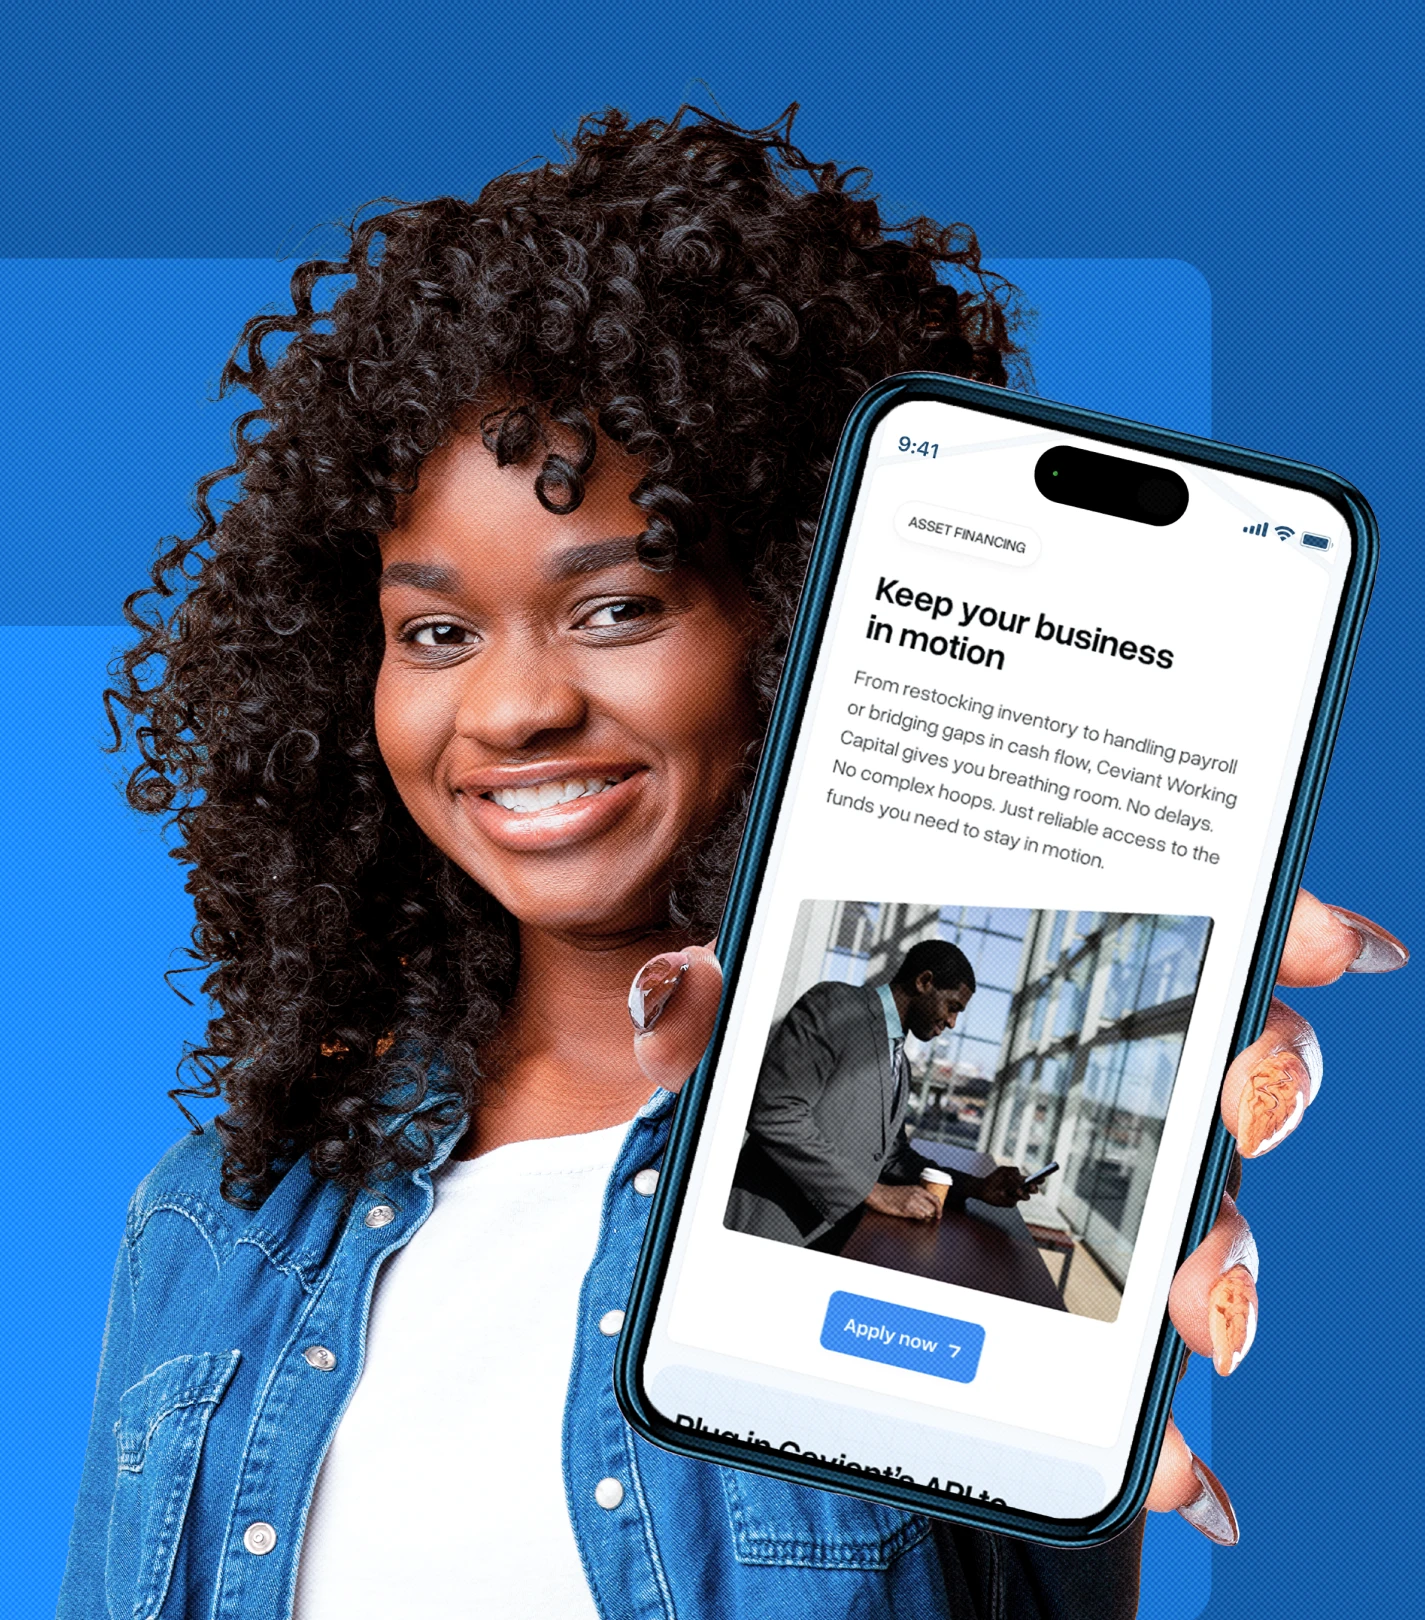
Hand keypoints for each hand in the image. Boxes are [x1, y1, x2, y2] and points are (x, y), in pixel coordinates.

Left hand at [629, 892, 1407, 1545]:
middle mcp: (1094, 1109)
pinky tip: (1178, 1475)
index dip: (1274, 930)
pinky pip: (1147, 1380)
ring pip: (1212, 1222)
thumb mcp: (738, 1072)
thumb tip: (673, 993)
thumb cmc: (778, 1136)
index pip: (1184, 943)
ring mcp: (1101, 1220)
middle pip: (1233, 1074)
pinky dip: (1171, 1433)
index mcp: (1034, 1016)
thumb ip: (712, 1019)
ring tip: (1195, 1309)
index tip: (1325, 938)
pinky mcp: (1081, 1334)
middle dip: (1266, 1081)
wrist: (777, 1266)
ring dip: (1228, 1260)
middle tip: (1243, 1101)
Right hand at [865, 1181, 942, 1220]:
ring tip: (916, 1215)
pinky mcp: (907, 1209)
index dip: (939, 1208)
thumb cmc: (891, 1194)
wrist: (880, 1195)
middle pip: (932, 1208)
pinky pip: (919, 1216)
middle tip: (924, 1216)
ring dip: (924, 1217)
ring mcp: (912, 1202)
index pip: (935, 1199)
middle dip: (930, 1214)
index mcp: (918, 1189)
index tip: (939, 1214)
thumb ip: (918, 1196)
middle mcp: (917, 1195)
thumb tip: (927, 1206)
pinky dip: (918, 1218)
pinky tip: (912, 1216)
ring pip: (927, 1213)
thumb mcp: (907, 1190)